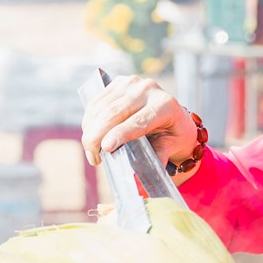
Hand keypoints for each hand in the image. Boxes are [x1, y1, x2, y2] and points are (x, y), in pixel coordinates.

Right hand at [79, 74, 199, 169]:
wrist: (173, 114)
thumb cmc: (173, 134)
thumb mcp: (172, 147)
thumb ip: (158, 157)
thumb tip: (140, 179)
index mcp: (165, 105)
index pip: (139, 120)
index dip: (120, 134)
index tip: (105, 148)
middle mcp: (149, 89)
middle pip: (114, 112)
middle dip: (98, 136)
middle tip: (93, 157)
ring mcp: (132, 83)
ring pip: (101, 108)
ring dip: (90, 130)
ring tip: (91, 151)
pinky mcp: (118, 82)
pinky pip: (96, 102)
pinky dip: (89, 120)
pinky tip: (91, 135)